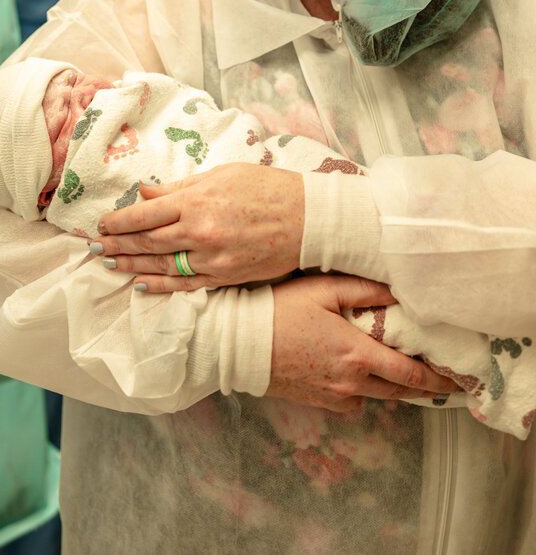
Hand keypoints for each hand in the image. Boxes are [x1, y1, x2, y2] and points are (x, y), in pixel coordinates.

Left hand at [92, 165, 304, 290]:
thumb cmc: (266, 188)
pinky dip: (160, 286)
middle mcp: (198, 232)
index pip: (144, 215)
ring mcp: (211, 259)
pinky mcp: (224, 277)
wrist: (307, 219)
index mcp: (195, 201)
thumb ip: (179, 188)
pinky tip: (141, 284)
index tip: (101, 224)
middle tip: (94, 247)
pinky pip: (185, 284)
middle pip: (146, 242)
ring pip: (160, 266)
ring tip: (108, 264)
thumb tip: (144, 192)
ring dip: (131, 266)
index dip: (118, 222)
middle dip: (117, 244)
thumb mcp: (220, 176)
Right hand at [268, 276, 457, 410]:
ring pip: (376, 398)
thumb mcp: (323, 290)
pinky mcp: (319, 403)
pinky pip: (352, 402)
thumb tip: (399, 290)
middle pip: (399, 392)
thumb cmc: (279, 311)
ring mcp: (334, 397)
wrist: (239, 344)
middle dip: (424, 387)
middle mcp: (351, 383)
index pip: (410, 373)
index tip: (455, 376)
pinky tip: (357, 373)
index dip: (436, 377)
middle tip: (443, 381)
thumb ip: (364, 290)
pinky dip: (362, 390)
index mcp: (357, 355)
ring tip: (403, 374)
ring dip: (393, 388)